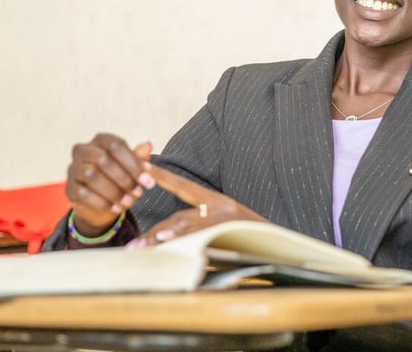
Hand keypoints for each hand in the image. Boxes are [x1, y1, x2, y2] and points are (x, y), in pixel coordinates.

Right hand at [66, 133, 155, 236]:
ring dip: (114, 191)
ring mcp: (73, 169)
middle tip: (139, 192)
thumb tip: (148, 146)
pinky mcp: (69, 188)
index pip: (115, 145)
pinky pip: (83, 193)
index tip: (148, 180)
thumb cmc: (120, 180)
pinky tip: (116, 208)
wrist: (104, 204)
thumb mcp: (133, 169)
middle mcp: (83, 151)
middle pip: (102, 160)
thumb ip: (139, 158)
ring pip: (91, 176)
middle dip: (124, 178)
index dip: (133, 163)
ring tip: (129, 202)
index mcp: (101, 141)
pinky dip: (102, 202)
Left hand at [130, 163, 267, 246]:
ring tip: (144, 244)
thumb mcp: (225, 224)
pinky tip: (168, 242)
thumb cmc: (249, 235)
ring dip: (164, 235)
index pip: (184, 186)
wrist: (278, 243)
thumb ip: (198, 224)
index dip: (163, 176)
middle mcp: (221, 207)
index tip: (143, 167)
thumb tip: (165, 235)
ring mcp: (225, 220)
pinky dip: (184, 239)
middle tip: (133, 242)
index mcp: (217, 200)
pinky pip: (201, 237)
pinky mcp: (229, 232)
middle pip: (182, 215)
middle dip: (157, 230)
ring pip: (189, 226)